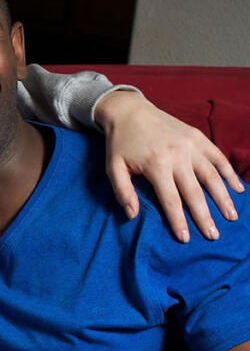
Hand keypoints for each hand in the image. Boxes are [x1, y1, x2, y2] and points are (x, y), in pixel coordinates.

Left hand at [96, 89, 243, 241]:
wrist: (131, 111)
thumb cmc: (120, 143)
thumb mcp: (113, 168)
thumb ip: (122, 192)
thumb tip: (132, 216)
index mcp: (156, 165)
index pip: (171, 200)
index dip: (178, 221)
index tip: (184, 239)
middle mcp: (178, 156)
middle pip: (195, 192)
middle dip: (205, 216)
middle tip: (213, 236)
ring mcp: (191, 146)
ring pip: (212, 176)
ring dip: (223, 198)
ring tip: (231, 216)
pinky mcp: (199, 138)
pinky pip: (218, 158)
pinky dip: (229, 173)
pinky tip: (237, 189)